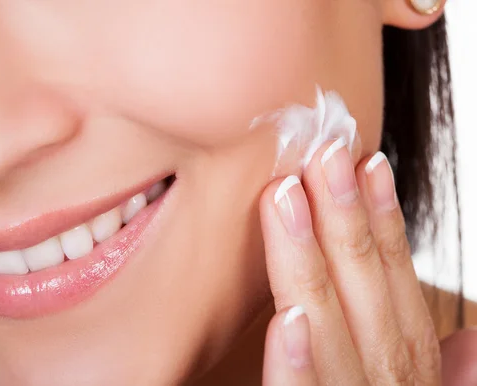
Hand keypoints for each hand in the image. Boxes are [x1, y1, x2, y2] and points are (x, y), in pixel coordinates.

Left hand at [260, 138, 440, 384]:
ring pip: (329, 321)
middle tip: (323, 151)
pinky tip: (286, 318)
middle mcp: (389, 371)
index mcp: (408, 355)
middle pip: (364, 280)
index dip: (384, 216)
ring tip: (286, 197)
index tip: (366, 161)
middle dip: (344, 213)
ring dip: (309, 257)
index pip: (395, 273)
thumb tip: (470, 338)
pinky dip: (299, 360)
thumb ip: (431, 361)